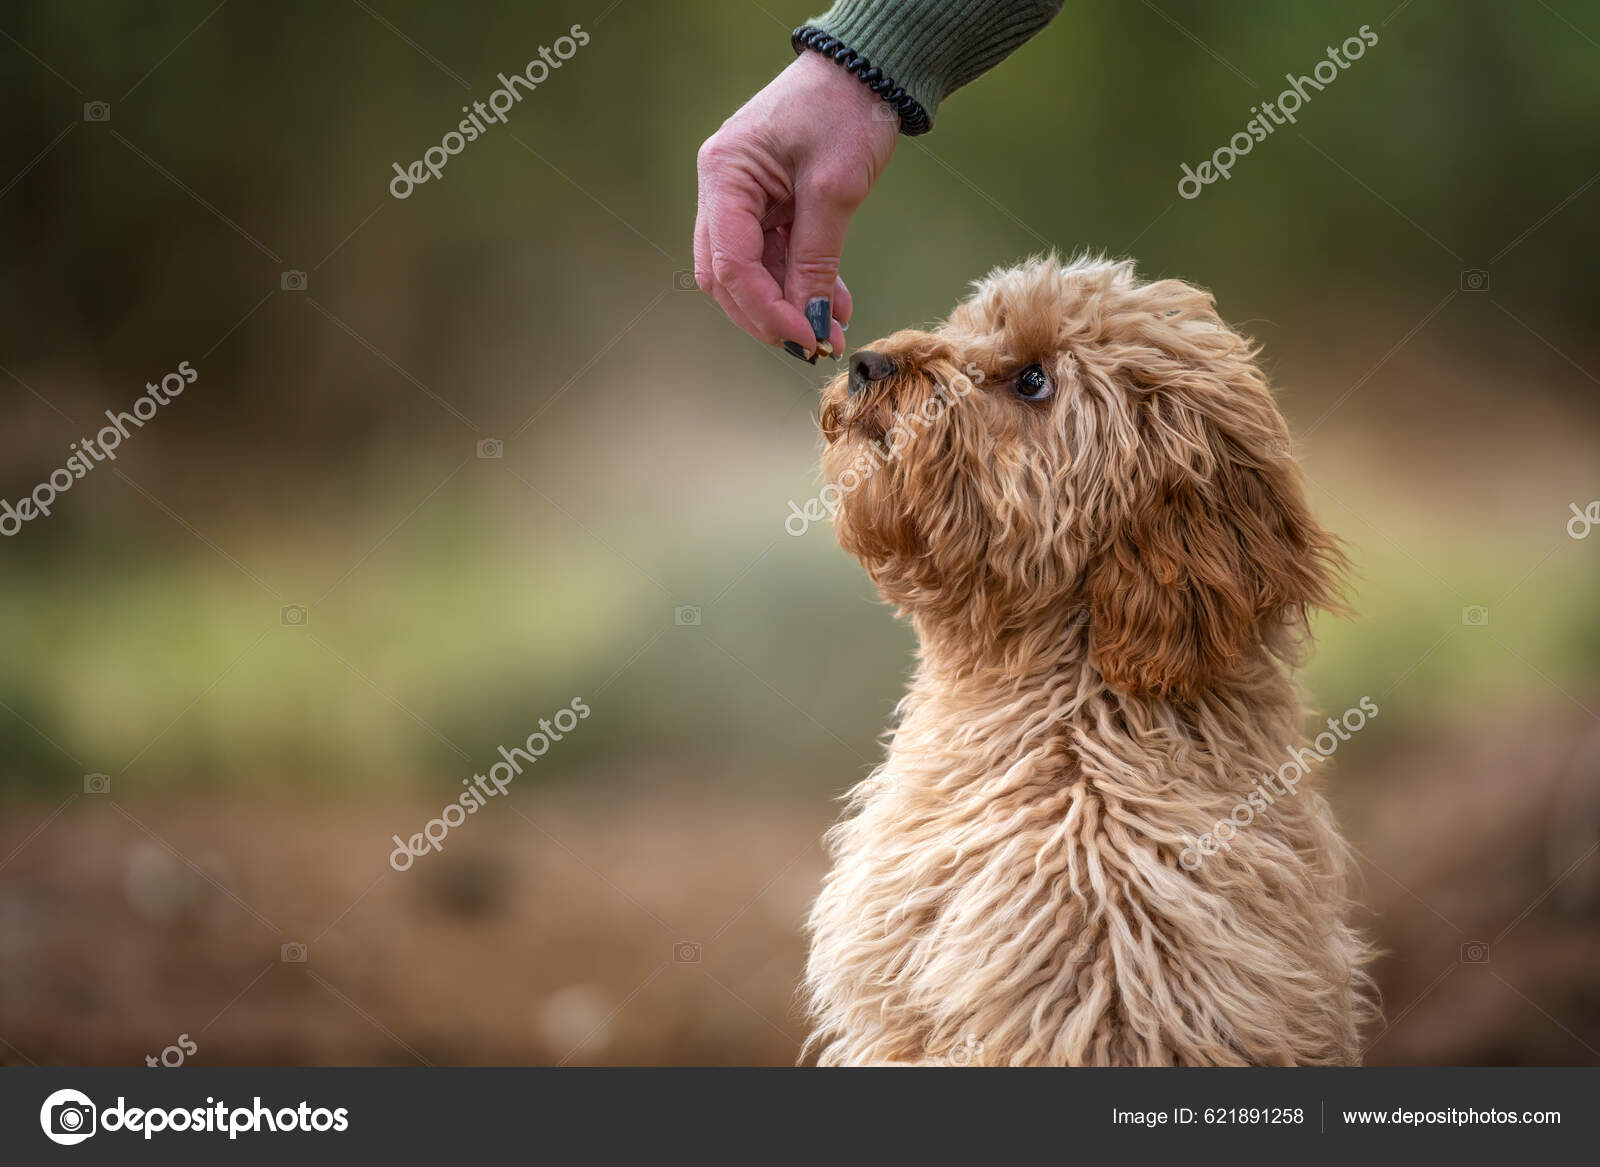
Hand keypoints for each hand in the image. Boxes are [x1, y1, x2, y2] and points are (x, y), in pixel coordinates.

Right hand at [695, 50, 897, 357]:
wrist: (867, 70)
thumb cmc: (847, 111)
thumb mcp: (836, 189)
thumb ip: (816, 260)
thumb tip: (812, 322)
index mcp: (725, 175)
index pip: (730, 264)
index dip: (766, 310)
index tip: (808, 338)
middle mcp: (722, 188)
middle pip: (727, 276)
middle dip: (769, 315)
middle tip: (814, 343)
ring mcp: (742, 196)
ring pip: (751, 272)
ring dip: (790, 304)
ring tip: (835, 327)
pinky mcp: (767, 203)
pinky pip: (775, 256)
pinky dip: (802, 281)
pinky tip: (835, 302)